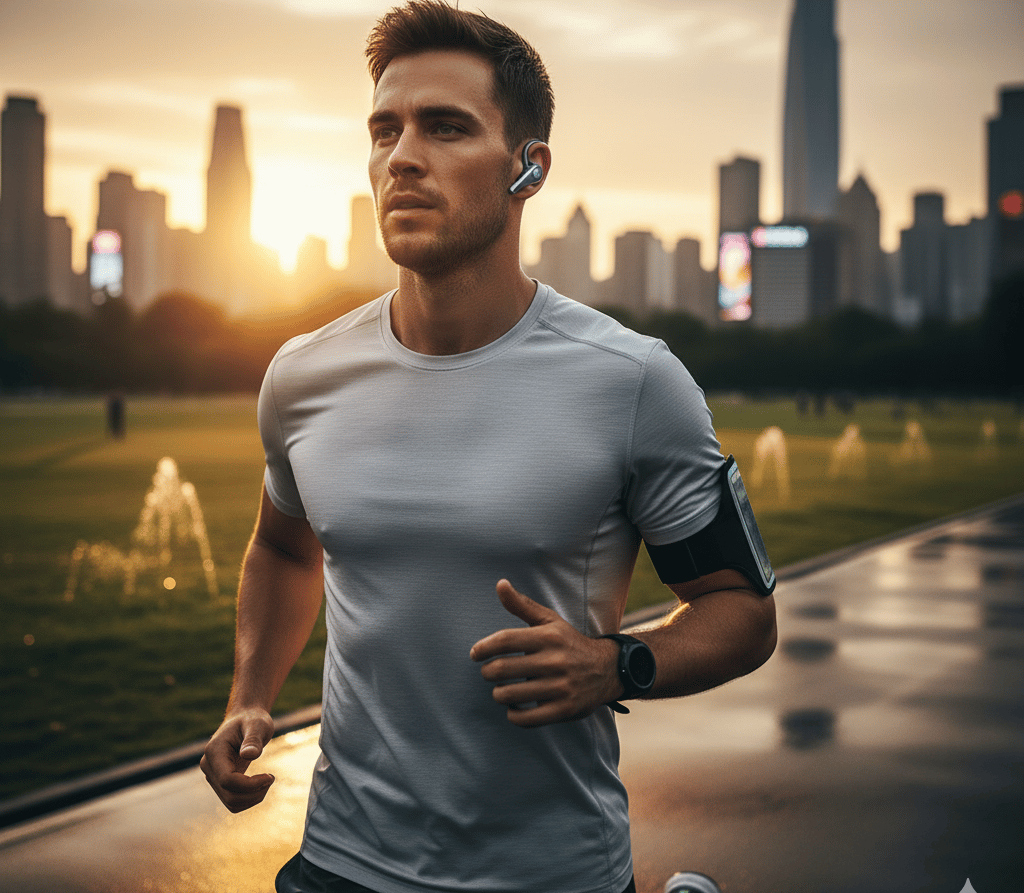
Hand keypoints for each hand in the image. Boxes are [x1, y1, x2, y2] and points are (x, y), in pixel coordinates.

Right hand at [199, 707, 275, 811]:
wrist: (245, 719)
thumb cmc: (252, 719)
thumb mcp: (257, 724)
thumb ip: (253, 739)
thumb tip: (249, 755)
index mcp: (214, 752)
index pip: (227, 780)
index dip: (250, 785)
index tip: (270, 776)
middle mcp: (209, 766)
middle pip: (229, 796)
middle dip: (254, 793)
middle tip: (271, 778)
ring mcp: (213, 776)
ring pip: (231, 803)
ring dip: (253, 798)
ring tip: (267, 780)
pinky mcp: (220, 782)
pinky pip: (233, 801)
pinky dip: (249, 799)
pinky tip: (261, 784)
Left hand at [469, 579, 621, 727]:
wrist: (607, 669)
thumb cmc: (568, 643)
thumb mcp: (549, 621)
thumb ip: (522, 605)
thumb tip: (500, 584)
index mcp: (548, 637)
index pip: (504, 640)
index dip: (483, 648)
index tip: (475, 654)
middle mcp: (554, 661)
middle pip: (501, 669)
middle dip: (487, 672)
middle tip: (489, 673)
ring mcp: (560, 687)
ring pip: (509, 695)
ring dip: (499, 694)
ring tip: (502, 689)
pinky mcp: (564, 709)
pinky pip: (525, 718)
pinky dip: (513, 714)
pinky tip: (515, 706)